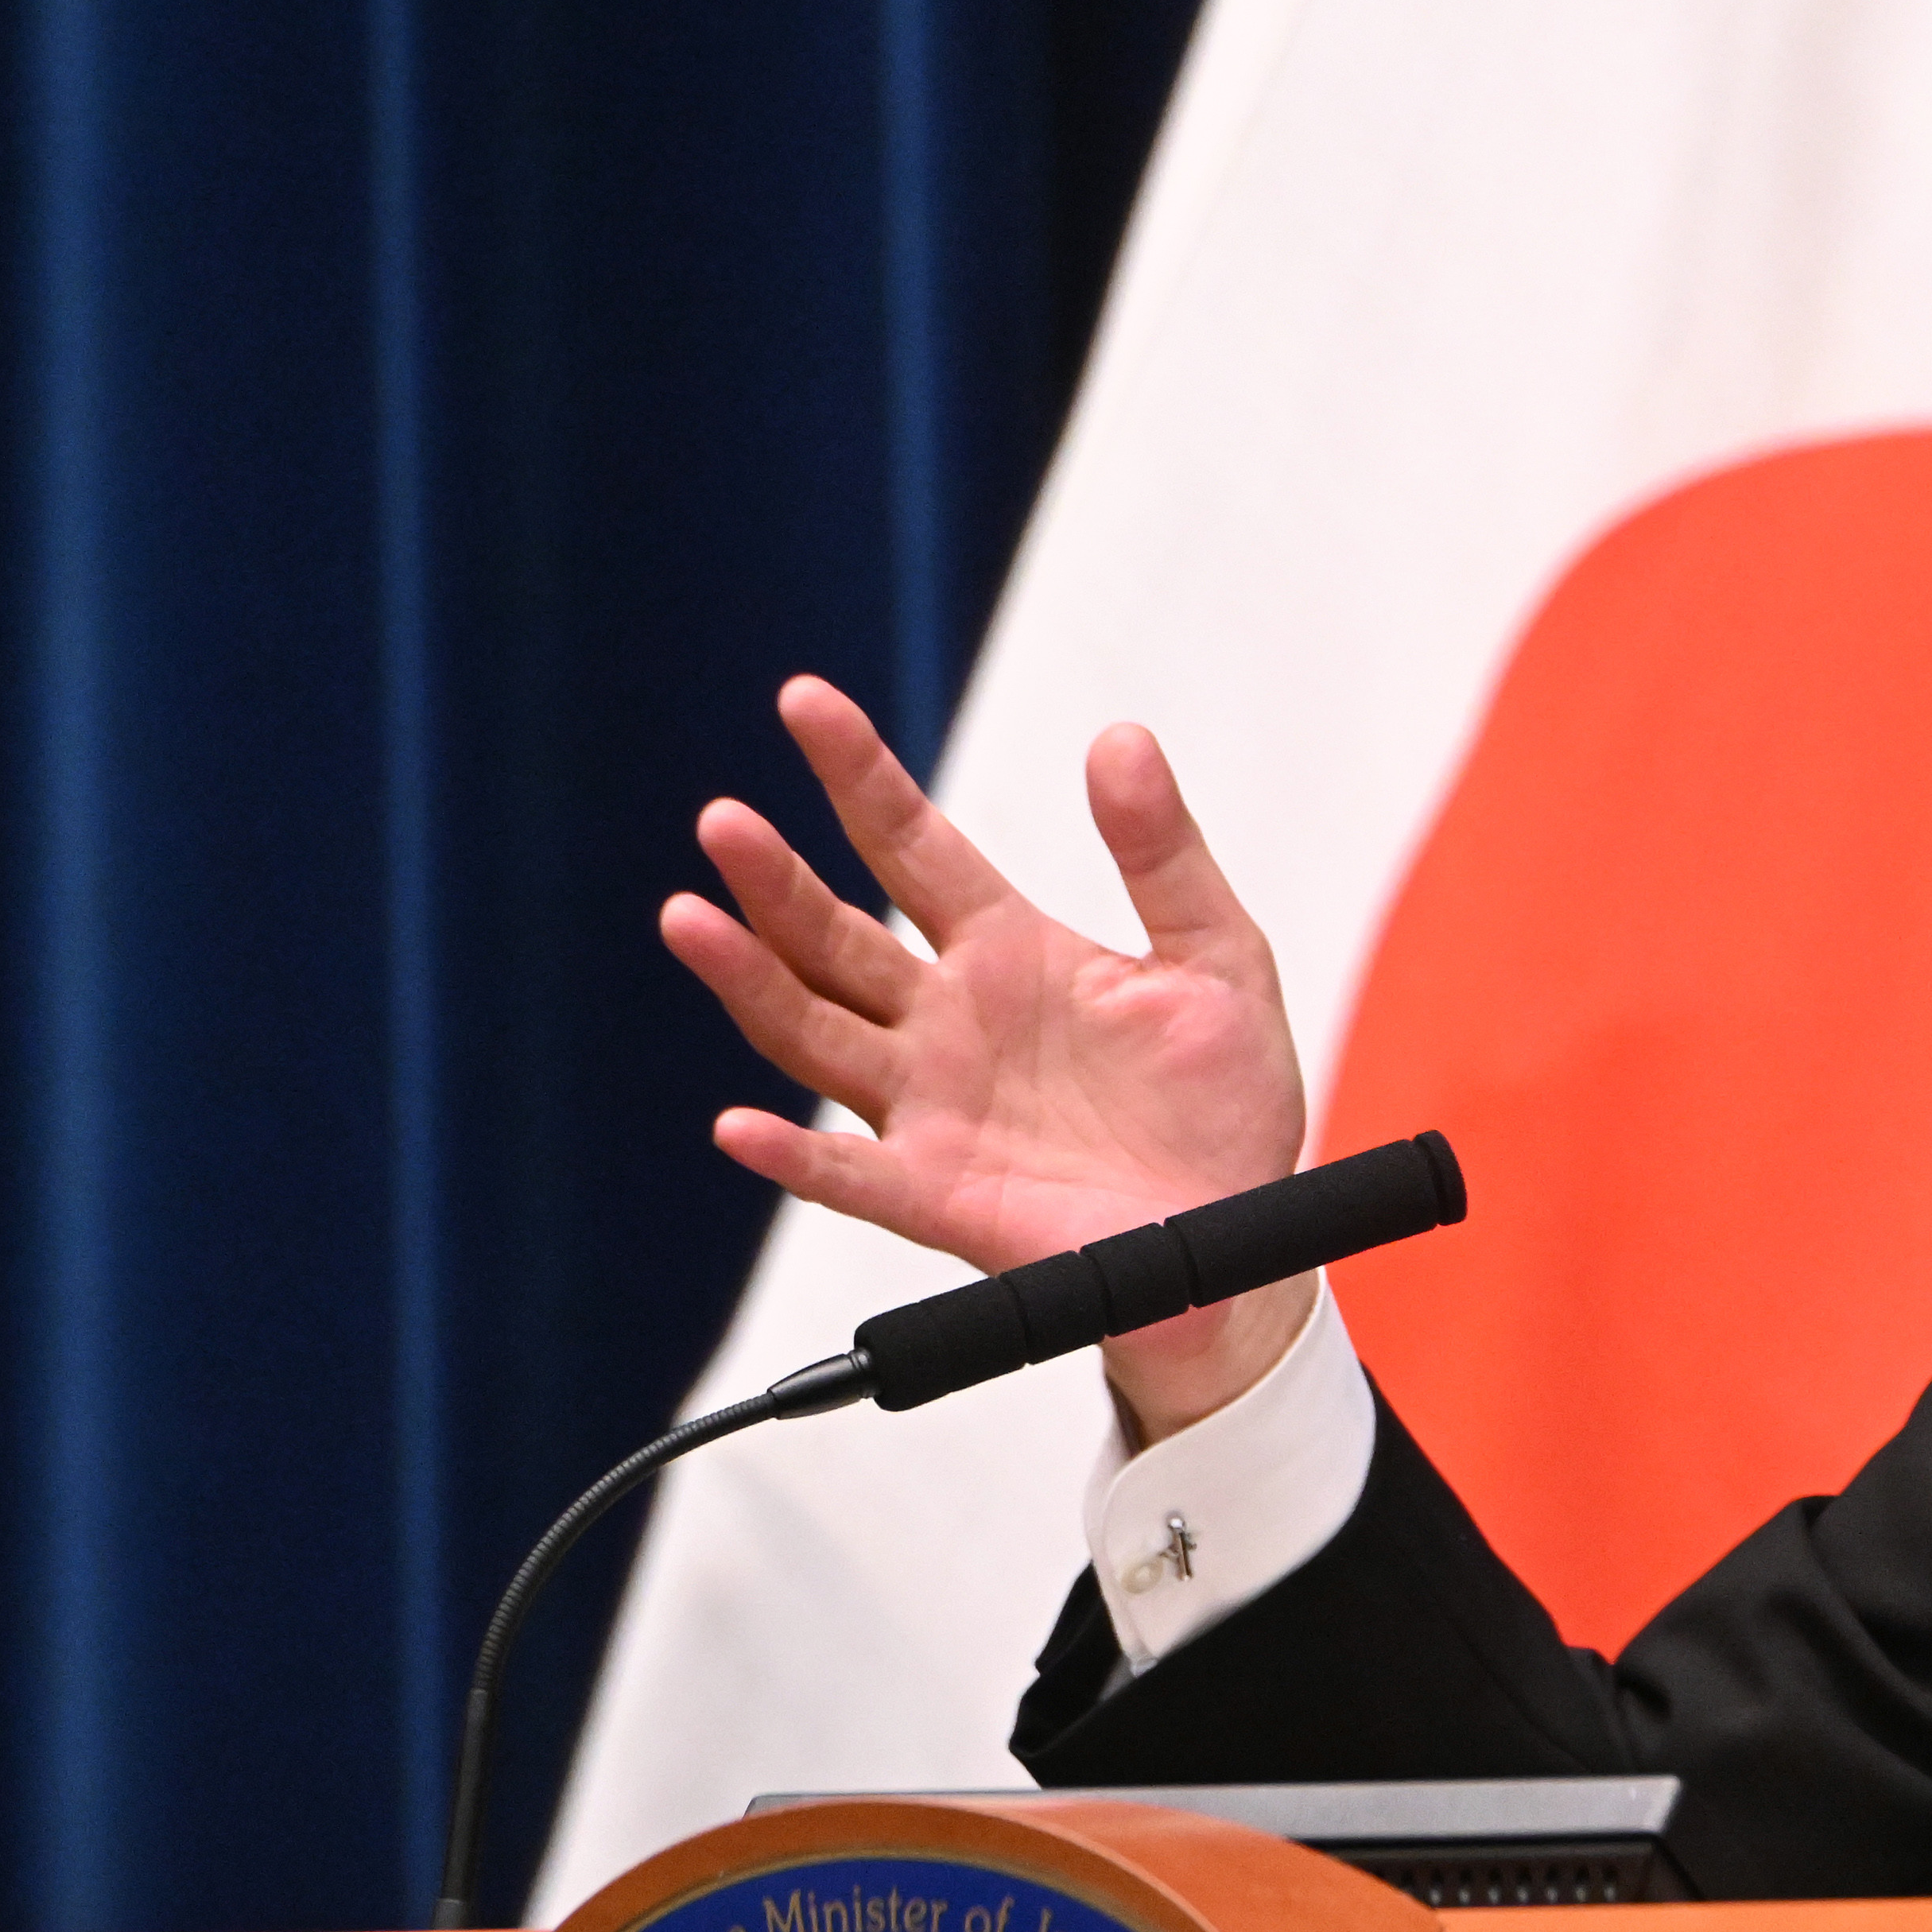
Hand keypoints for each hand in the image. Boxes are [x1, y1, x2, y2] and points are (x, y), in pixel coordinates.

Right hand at [662, 678, 1312, 1439]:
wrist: (1241, 1232)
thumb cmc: (1224, 1098)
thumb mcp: (1217, 957)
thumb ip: (1162, 854)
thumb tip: (1121, 738)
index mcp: (1007, 951)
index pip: (911, 844)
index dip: (859, 774)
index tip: (805, 700)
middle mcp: (947, 1022)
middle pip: (836, 937)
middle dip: (776, 881)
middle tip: (725, 820)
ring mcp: (930, 1108)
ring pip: (814, 1034)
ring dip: (751, 981)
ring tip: (690, 918)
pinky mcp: (937, 1196)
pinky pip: (848, 1174)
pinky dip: (793, 1156)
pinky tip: (740, 1127)